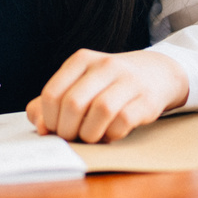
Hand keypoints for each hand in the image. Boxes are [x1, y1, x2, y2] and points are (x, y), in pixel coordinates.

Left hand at [26, 49, 188, 142]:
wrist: (156, 73)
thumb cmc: (109, 84)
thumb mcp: (80, 84)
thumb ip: (53, 103)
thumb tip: (40, 127)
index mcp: (81, 60)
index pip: (52, 93)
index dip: (48, 119)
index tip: (54, 129)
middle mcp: (104, 65)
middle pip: (73, 104)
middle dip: (67, 130)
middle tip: (71, 137)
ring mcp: (127, 80)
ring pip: (100, 111)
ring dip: (90, 134)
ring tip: (90, 137)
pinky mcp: (146, 99)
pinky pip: (123, 121)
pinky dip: (112, 134)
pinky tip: (110, 133)